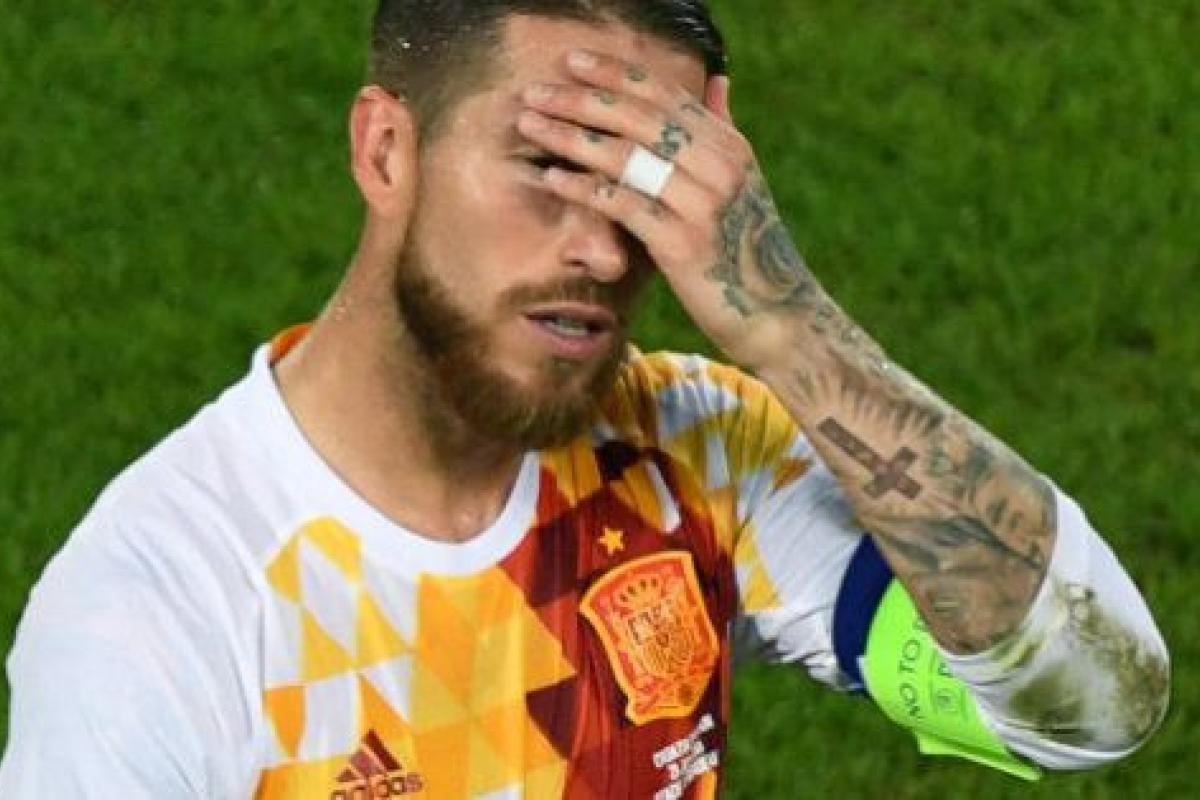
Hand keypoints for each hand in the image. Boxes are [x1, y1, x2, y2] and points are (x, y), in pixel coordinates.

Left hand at [517, 50, 817, 368]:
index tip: (571, 60)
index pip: (664, 94)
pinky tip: (552, 178)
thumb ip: (723, 131)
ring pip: (626, 156)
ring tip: (531, 126)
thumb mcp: (743, 183)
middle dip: (581, 100)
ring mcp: (704, 205)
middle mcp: (720, 167)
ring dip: (571, 138)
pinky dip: (584, 188)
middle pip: (638, 117)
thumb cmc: (747, 249)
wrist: (777, 314)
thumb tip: (717, 81)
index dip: (614, 73)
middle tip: (535, 91)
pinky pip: (623, 205)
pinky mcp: (684, 244)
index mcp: (729, 146)